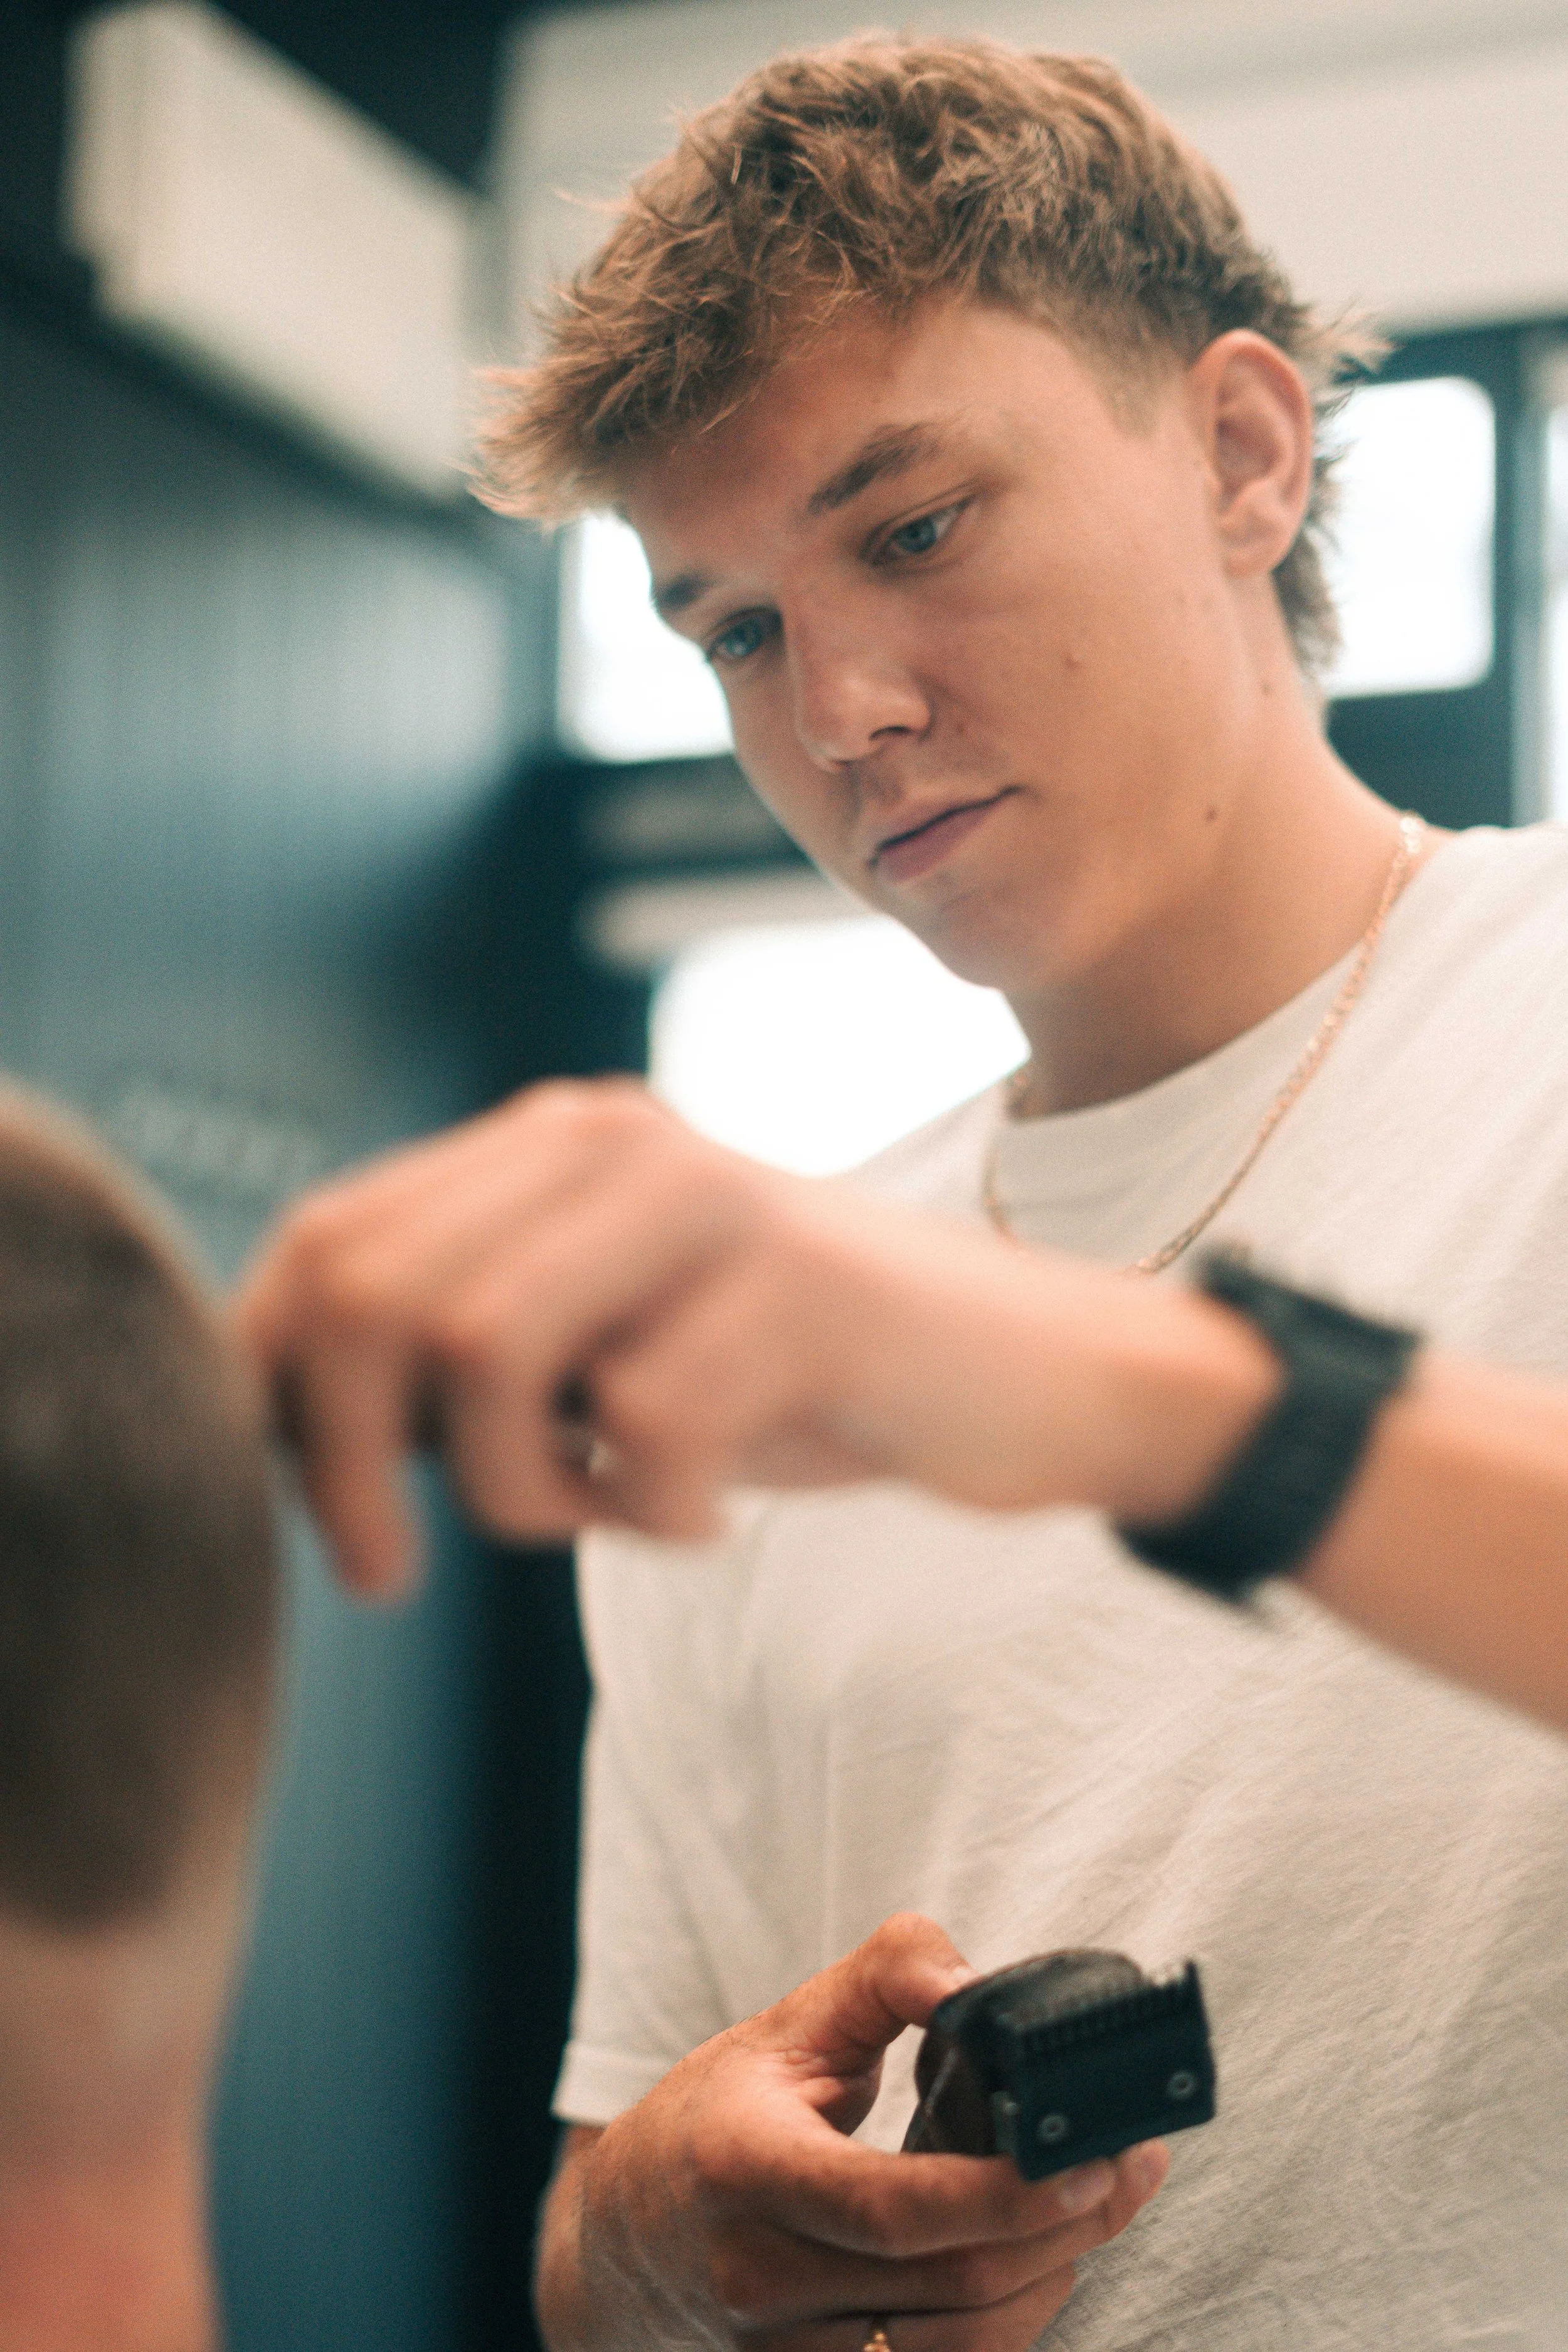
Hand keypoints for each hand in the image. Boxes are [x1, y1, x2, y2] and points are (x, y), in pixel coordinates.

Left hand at [237, 1078, 1273, 1594]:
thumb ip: (465, 1345)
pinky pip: (640, 1429)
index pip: (329, 1238)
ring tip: (593, 1510)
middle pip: (373, 1295)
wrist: (1035, 1375)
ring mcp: (706, 1205)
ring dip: (510, 1488)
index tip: (312, 1506)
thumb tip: (271, 1415)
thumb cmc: (799, 1378)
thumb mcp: (610, 1345)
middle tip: (394, 1570)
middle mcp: (613, 1142)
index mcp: (553, 1142)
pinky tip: (710, 1513)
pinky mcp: (795, 1287)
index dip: (271, 1381)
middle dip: (345, 1466)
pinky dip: (653, 1511)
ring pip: (480, 1353)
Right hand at [539, 1914, 1167, 2351]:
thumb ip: (885, 1978)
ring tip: (1094, 2202)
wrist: (617, 2249)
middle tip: (1134, 2165)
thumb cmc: (710, 2124)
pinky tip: (1036, 2263)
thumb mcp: (783, 2027)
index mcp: (748, 2170)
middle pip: (953, 2284)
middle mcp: (764, 2277)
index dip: (1007, 2194)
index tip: (1095, 2157)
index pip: (894, 2208)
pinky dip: (1005, 2324)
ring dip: (1049, 2277)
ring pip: (961, 2344)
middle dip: (1066, 2228)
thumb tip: (977, 1983)